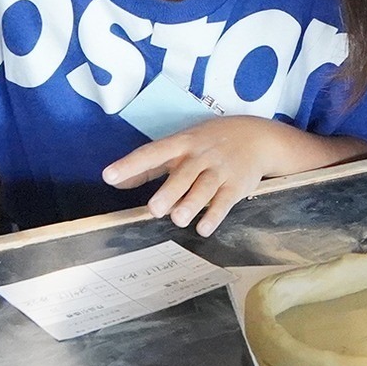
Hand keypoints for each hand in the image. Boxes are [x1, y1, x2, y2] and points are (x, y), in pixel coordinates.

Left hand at [102, 116, 284, 236]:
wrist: (257, 137)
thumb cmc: (209, 143)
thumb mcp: (180, 145)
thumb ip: (149, 166)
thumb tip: (117, 182)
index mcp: (182, 144)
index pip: (153, 152)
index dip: (131, 164)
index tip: (109, 176)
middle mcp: (200, 156)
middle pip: (184, 173)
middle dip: (170, 191)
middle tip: (154, 208)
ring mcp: (220, 170)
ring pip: (205, 188)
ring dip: (192, 203)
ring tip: (178, 219)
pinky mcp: (237, 185)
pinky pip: (225, 201)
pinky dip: (215, 215)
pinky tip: (203, 228)